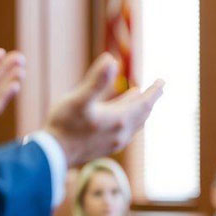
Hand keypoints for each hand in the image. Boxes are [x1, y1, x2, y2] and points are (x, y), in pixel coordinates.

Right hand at [45, 54, 163, 167]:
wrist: (52, 155)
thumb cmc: (63, 125)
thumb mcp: (79, 99)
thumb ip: (96, 80)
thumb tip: (112, 60)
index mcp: (119, 119)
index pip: (144, 103)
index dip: (154, 92)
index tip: (162, 81)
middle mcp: (121, 133)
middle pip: (142, 114)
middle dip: (150, 99)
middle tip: (158, 88)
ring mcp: (114, 142)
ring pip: (135, 123)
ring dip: (140, 110)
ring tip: (140, 96)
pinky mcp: (106, 147)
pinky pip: (126, 130)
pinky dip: (130, 119)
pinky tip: (122, 116)